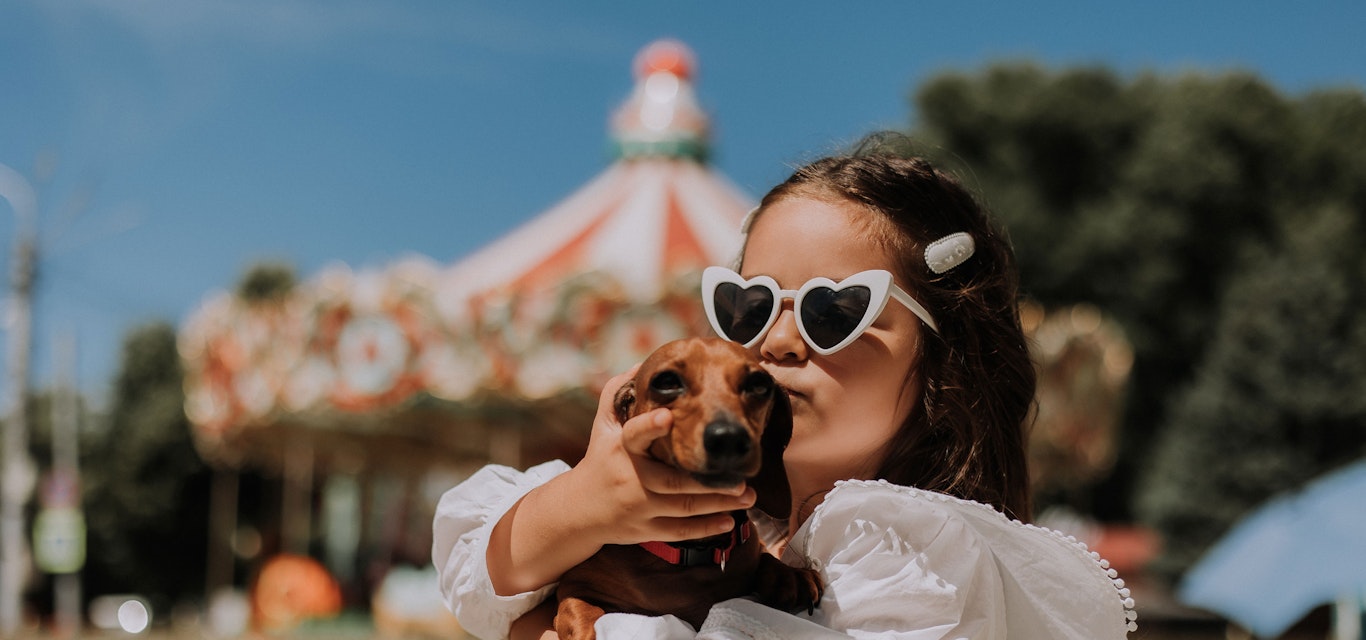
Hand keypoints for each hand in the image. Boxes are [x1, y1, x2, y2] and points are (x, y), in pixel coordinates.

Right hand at [562, 366, 754, 544]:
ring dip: (718, 503)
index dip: (650, 426)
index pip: (634, 435)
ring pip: (683, 508)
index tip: (668, 416)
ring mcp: (638, 507)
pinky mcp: (645, 529)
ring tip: (746, 495)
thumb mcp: (603, 424)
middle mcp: (630, 479)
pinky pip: (679, 531)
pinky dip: (706, 529)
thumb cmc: (600, 458)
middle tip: (740, 474)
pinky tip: (729, 521)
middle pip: (673, 482)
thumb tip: (642, 364)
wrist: (578, 510)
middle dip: (708, 481)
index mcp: (620, 449)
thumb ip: (618, 393)